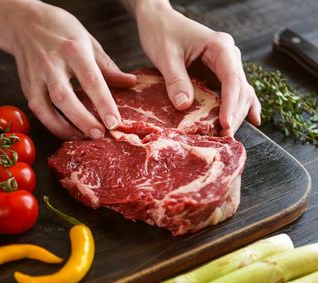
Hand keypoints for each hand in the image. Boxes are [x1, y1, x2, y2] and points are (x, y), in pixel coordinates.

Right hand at [8, 2, 135, 139]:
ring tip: (82, 137)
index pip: (91, 80)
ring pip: (46, 107)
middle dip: (82, 119)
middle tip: (99, 134)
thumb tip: (130, 83)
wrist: (24, 22)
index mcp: (73, 50)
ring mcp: (36, 76)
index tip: (114, 122)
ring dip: (64, 127)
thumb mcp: (88, 41)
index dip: (103, 103)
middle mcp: (52, 64)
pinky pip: (37, 110)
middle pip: (64, 97)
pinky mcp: (26, 86)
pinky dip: (51, 124)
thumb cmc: (60, 30)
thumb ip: (107, 67)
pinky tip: (67, 131)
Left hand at [131, 0, 260, 135]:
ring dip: (236, 114)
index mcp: (220, 47)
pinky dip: (237, 106)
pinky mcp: (216, 73)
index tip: (225, 124)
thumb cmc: (161, 33)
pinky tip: (250, 121)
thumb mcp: (165, 56)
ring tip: (228, 137)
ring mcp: (224, 65)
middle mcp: (228, 56)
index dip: (230, 104)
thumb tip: (185, 106)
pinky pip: (232, 91)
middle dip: (234, 114)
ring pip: (239, 93)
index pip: (232, 79)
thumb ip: (176, 80)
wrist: (157, 20)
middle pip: (240, 89)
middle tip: (225, 137)